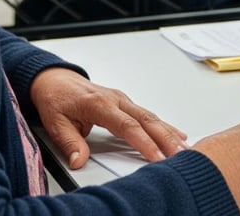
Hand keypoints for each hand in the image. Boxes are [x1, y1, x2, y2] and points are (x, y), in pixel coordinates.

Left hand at [29, 68, 188, 168]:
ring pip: (151, 116)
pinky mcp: (125, 102)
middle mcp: (116, 99)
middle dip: (166, 138)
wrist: (55, 79)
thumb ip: (70, 143)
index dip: (144, 142)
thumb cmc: (56, 98)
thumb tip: (79, 160)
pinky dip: (164, 126)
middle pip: (147, 120)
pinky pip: (148, 115)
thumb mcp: (56, 122)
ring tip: (185, 147)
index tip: (156, 157)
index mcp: (100, 104)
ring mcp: (122, 100)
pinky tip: (177, 134)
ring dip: (169, 132)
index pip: (127, 126)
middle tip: (180, 154)